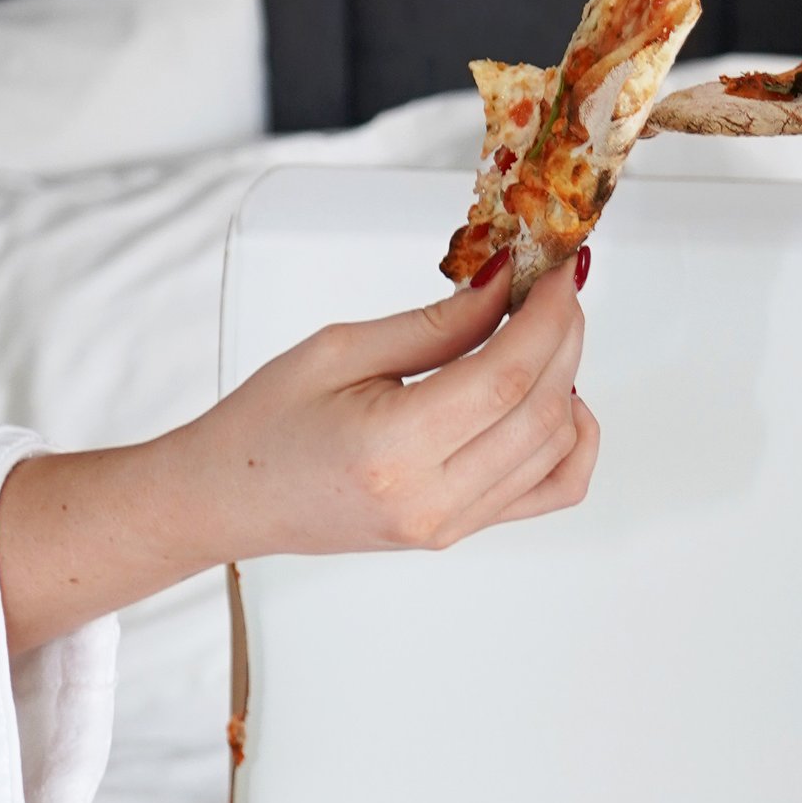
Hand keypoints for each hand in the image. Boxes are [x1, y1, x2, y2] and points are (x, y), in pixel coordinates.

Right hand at [0, 257, 598, 654]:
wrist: (230, 498)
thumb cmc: (265, 426)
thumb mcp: (341, 349)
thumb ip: (437, 322)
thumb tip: (508, 284)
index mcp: (392, 449)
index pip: (507, 376)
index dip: (549, 315)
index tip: (561, 270)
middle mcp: (430, 499)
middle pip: (543, 410)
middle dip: (564, 337)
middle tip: (557, 288)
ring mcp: (450, 526)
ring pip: (556, 449)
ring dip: (568, 379)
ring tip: (546, 331)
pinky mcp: (460, 532)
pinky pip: (551, 491)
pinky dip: (571, 441)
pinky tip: (555, 400)